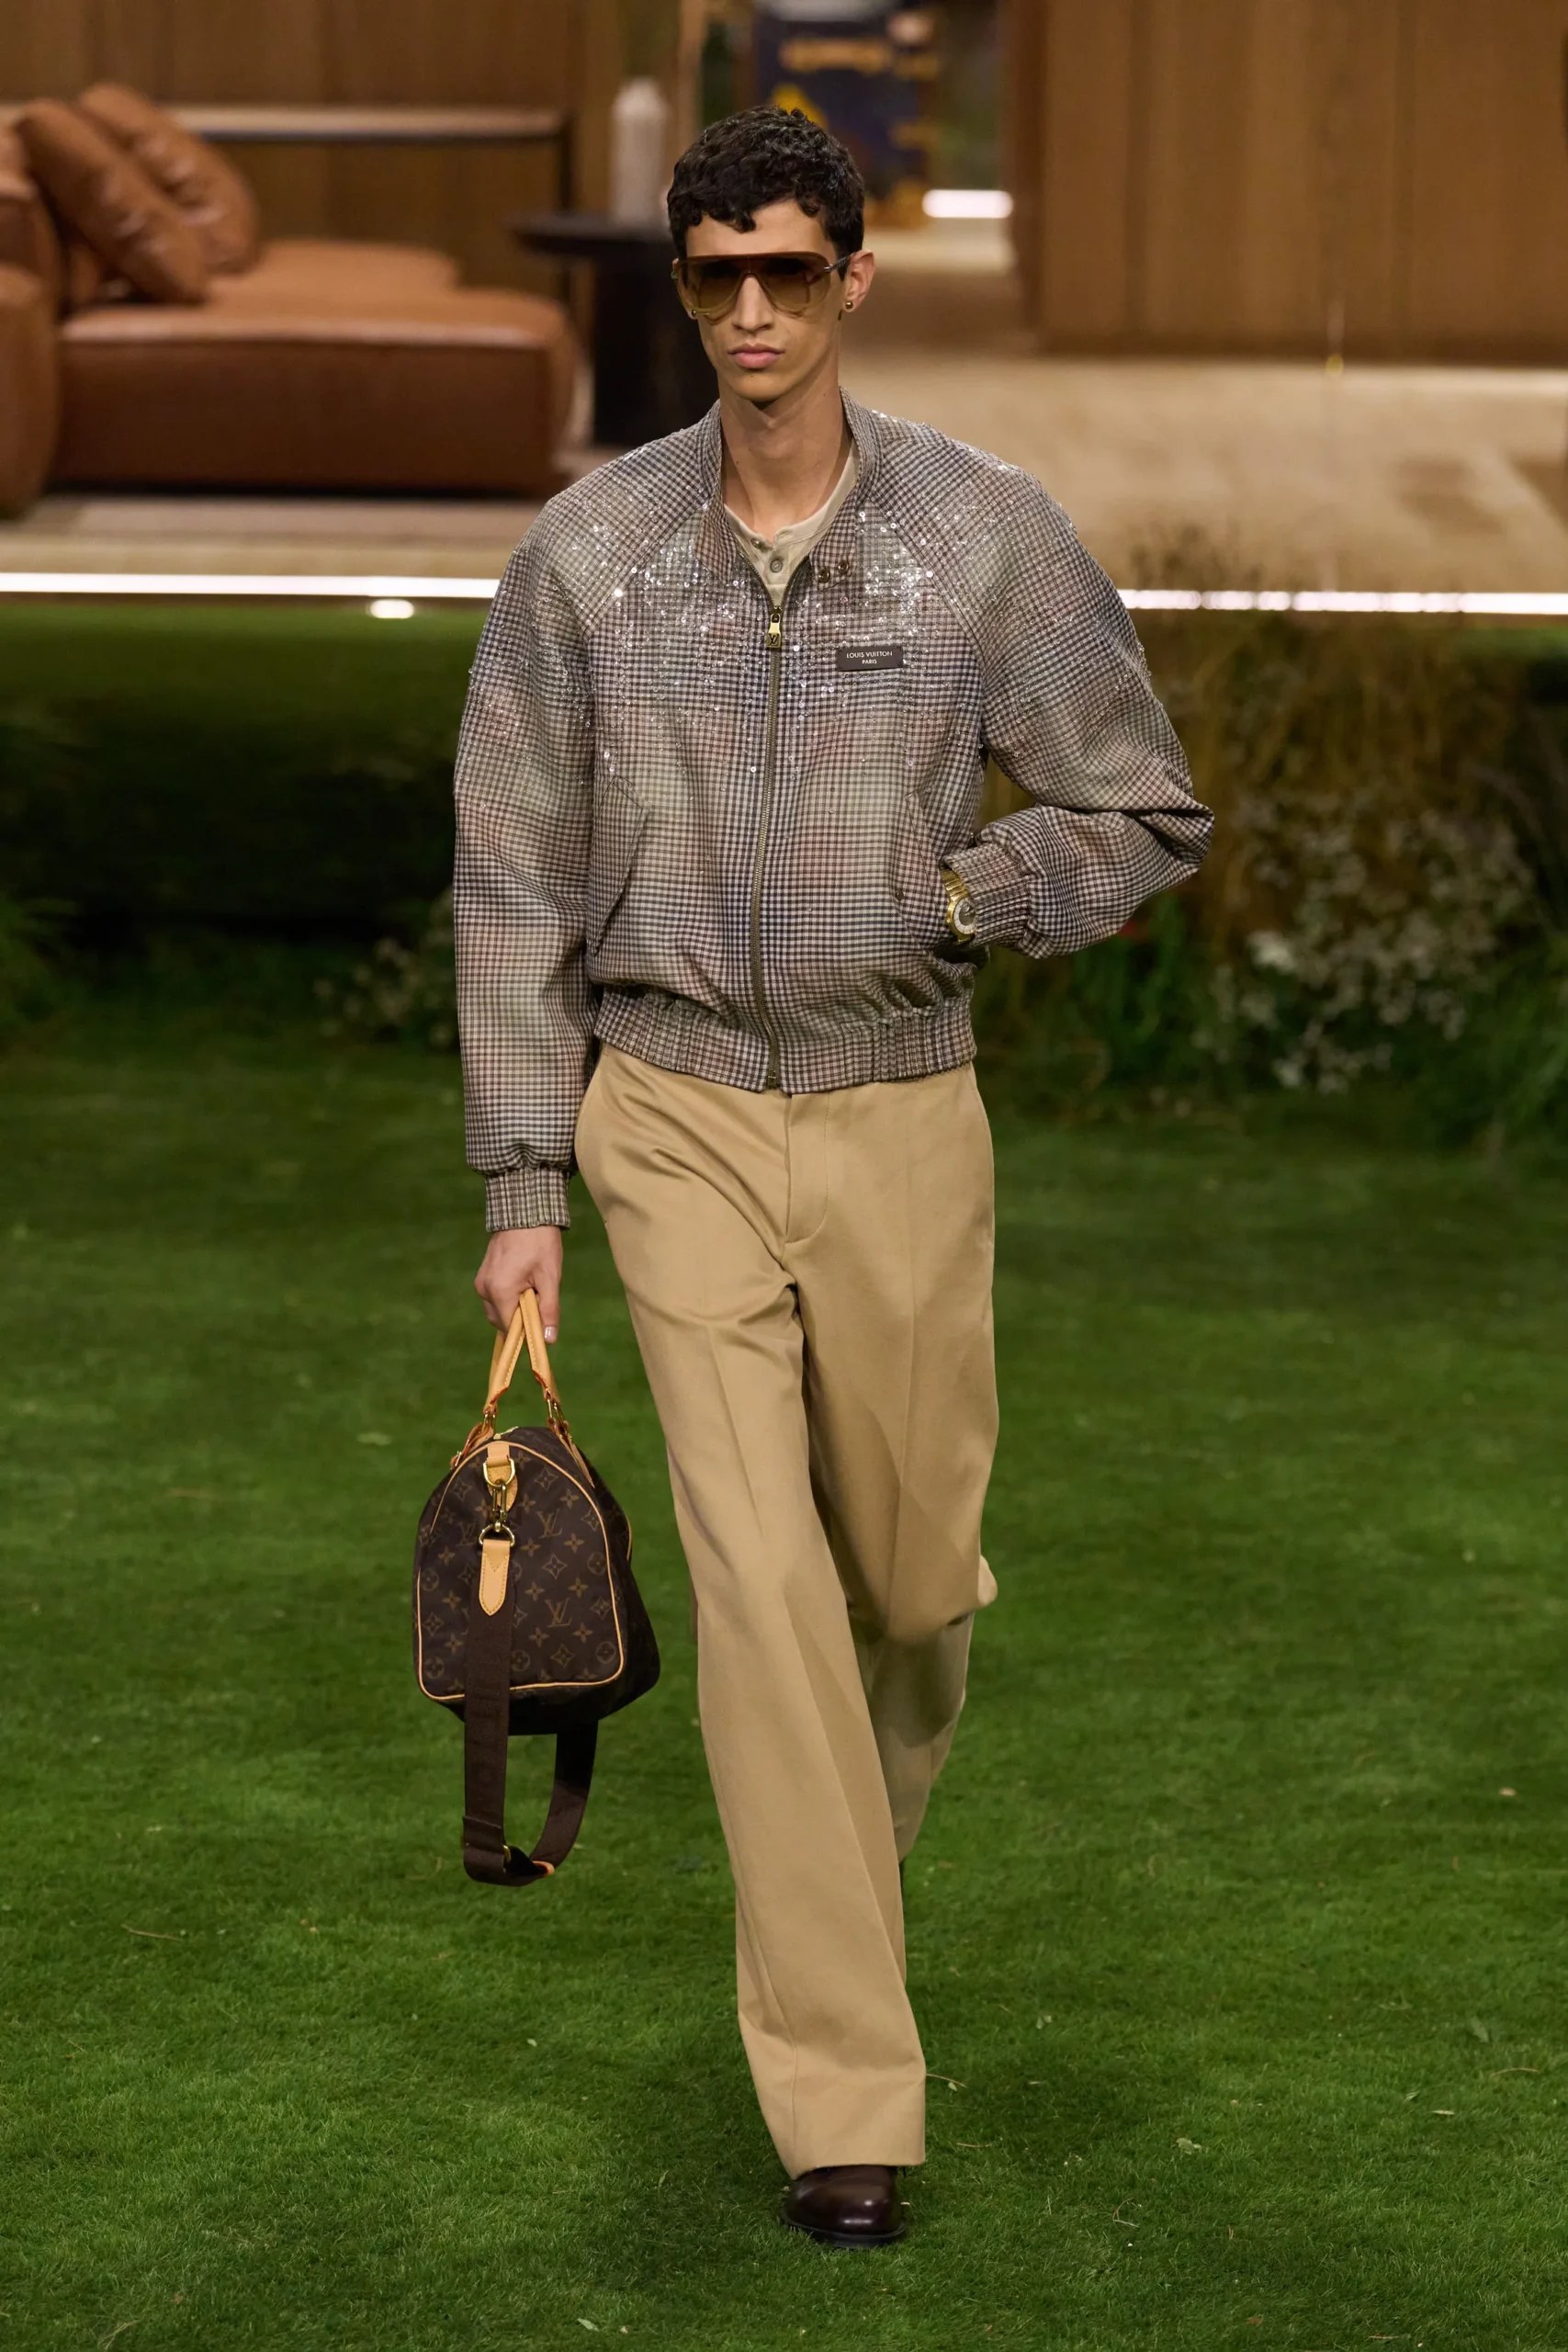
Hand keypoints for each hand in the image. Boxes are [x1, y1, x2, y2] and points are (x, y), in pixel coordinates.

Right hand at [475, 1225, 563, 1339]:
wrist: (525, 1211)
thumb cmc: (540, 1243)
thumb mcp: (549, 1278)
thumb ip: (548, 1310)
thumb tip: (548, 1340)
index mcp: (499, 1292)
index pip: (510, 1328)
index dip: (526, 1331)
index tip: (541, 1322)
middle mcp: (484, 1289)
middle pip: (502, 1320)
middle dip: (521, 1318)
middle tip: (539, 1297)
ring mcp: (481, 1282)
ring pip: (498, 1309)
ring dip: (515, 1307)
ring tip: (532, 1286)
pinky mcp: (482, 1275)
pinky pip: (495, 1297)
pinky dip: (508, 1297)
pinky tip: (523, 1280)